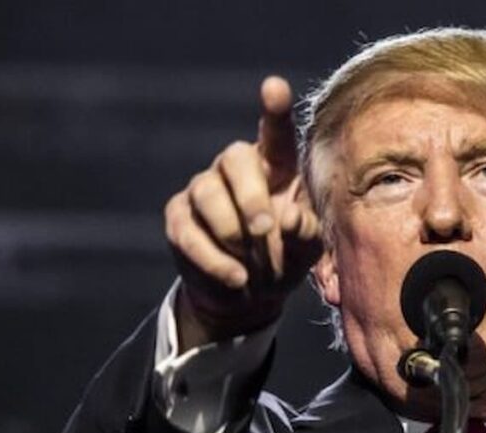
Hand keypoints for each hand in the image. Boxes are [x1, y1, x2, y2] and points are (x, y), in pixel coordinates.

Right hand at [164, 76, 322, 349]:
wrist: (248, 294)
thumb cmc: (285, 257)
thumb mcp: (306, 249)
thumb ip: (306, 231)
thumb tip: (287, 217)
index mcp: (277, 167)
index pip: (276, 134)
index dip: (274, 110)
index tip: (274, 86)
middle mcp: (237, 169)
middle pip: (235, 158)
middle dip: (250, 196)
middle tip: (264, 231)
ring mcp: (204, 189)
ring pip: (207, 194)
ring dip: (231, 232)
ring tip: (252, 265)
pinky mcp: (179, 218)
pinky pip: (189, 231)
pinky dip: (214, 259)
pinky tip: (236, 278)